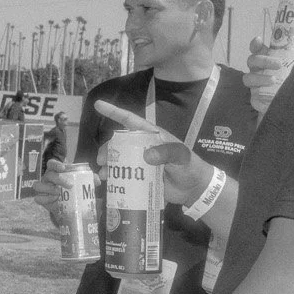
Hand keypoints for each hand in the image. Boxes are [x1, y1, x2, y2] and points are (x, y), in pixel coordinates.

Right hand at [93, 102, 213, 205]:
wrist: (195, 188)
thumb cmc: (190, 166)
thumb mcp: (181, 156)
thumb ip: (167, 152)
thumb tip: (146, 155)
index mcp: (152, 136)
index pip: (131, 121)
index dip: (114, 112)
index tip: (98, 105)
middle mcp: (143, 146)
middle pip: (120, 143)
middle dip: (108, 149)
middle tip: (102, 160)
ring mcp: (141, 162)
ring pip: (119, 159)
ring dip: (109, 165)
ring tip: (103, 174)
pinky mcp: (141, 177)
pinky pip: (124, 174)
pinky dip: (115, 178)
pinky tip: (109, 183)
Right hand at [241, 36, 285, 114]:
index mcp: (266, 59)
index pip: (256, 49)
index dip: (255, 44)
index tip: (259, 40)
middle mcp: (258, 70)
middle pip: (252, 61)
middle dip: (264, 60)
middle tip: (279, 64)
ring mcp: (255, 84)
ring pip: (248, 78)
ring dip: (260, 78)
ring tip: (273, 80)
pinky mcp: (256, 98)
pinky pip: (254, 95)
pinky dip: (260, 93)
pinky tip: (271, 94)